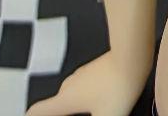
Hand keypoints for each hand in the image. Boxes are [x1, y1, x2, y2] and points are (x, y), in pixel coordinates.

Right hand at [25, 49, 149, 115]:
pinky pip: (82, 88)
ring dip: (72, 108)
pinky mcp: (93, 70)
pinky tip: (97, 104)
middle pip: (55, 106)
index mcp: (64, 100)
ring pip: (70, 96)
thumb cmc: (117, 87)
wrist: (131, 56)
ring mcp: (81, 75)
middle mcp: (68, 86)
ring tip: (84, 115)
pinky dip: (84, 99)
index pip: (36, 111)